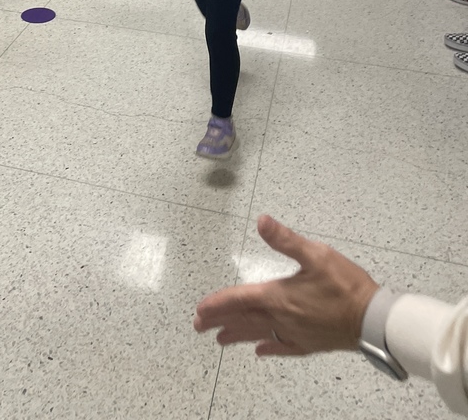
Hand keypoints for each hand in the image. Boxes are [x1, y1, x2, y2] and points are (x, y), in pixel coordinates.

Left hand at [193, 215, 379, 356]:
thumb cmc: (344, 284)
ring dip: (238, 335)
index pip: (239, 299)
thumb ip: (286, 239)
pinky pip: (282, 347)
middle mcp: (281, 318)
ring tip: (220, 339)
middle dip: (220, 321)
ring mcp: (295, 334)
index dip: (218, 303)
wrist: (373, 320)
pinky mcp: (309, 344)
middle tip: (199, 326)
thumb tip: (261, 221)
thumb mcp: (316, 254)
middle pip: (244, 319)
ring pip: (259, 334)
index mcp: (278, 296)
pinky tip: (261, 351)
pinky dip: (269, 347)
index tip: (199, 310)